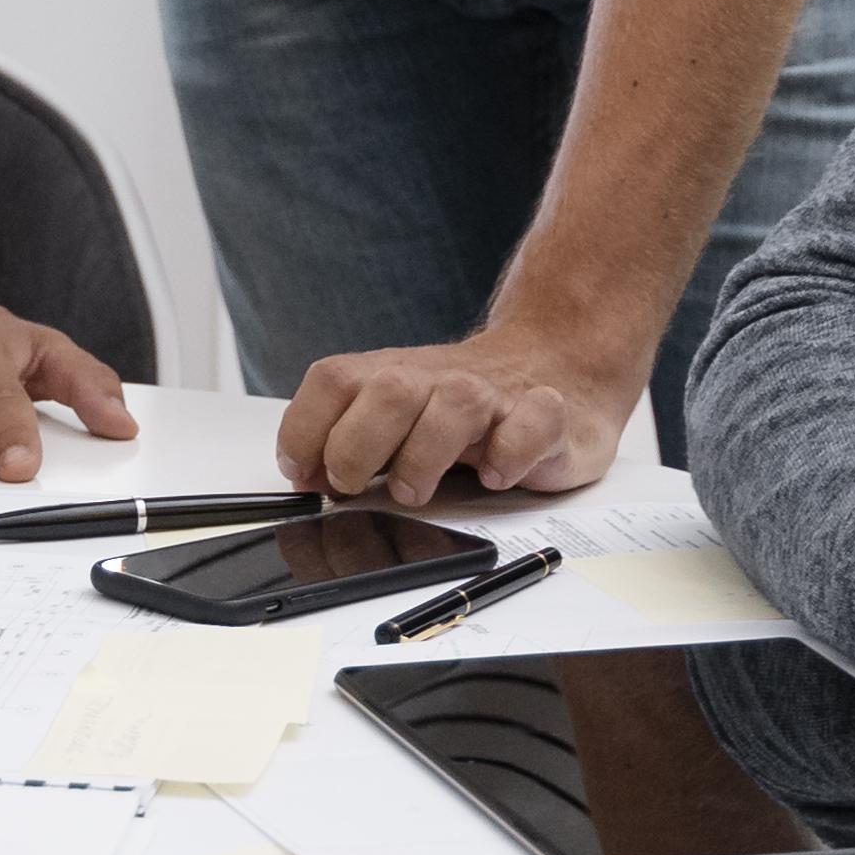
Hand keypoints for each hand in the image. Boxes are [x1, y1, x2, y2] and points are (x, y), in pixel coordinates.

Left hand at [272, 320, 648, 504]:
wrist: (552, 365)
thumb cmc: (461, 408)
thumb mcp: (395, 418)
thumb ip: (347, 439)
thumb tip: (303, 474)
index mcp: (391, 375)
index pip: (332, 381)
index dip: (305, 429)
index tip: (302, 473)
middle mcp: (438, 379)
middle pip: (387, 392)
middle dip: (358, 447)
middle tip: (356, 487)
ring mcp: (493, 394)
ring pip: (454, 406)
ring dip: (425, 457)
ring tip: (417, 489)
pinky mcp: (544, 414)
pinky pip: (530, 426)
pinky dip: (510, 455)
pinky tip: (497, 475)